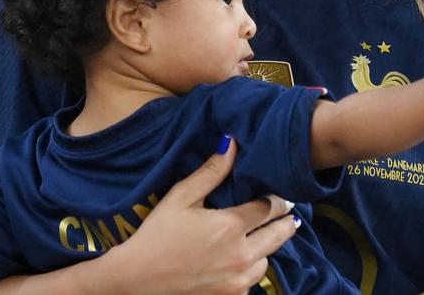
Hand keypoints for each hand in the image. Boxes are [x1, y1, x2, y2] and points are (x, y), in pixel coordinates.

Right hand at [97, 137, 297, 293]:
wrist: (136, 278)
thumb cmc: (156, 234)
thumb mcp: (181, 197)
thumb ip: (211, 171)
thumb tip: (232, 142)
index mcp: (231, 226)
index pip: (270, 207)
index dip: (276, 198)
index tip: (279, 194)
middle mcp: (241, 255)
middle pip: (280, 234)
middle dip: (285, 221)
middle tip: (288, 213)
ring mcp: (238, 280)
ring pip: (268, 260)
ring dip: (267, 248)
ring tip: (261, 237)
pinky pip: (252, 281)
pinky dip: (250, 270)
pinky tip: (241, 261)